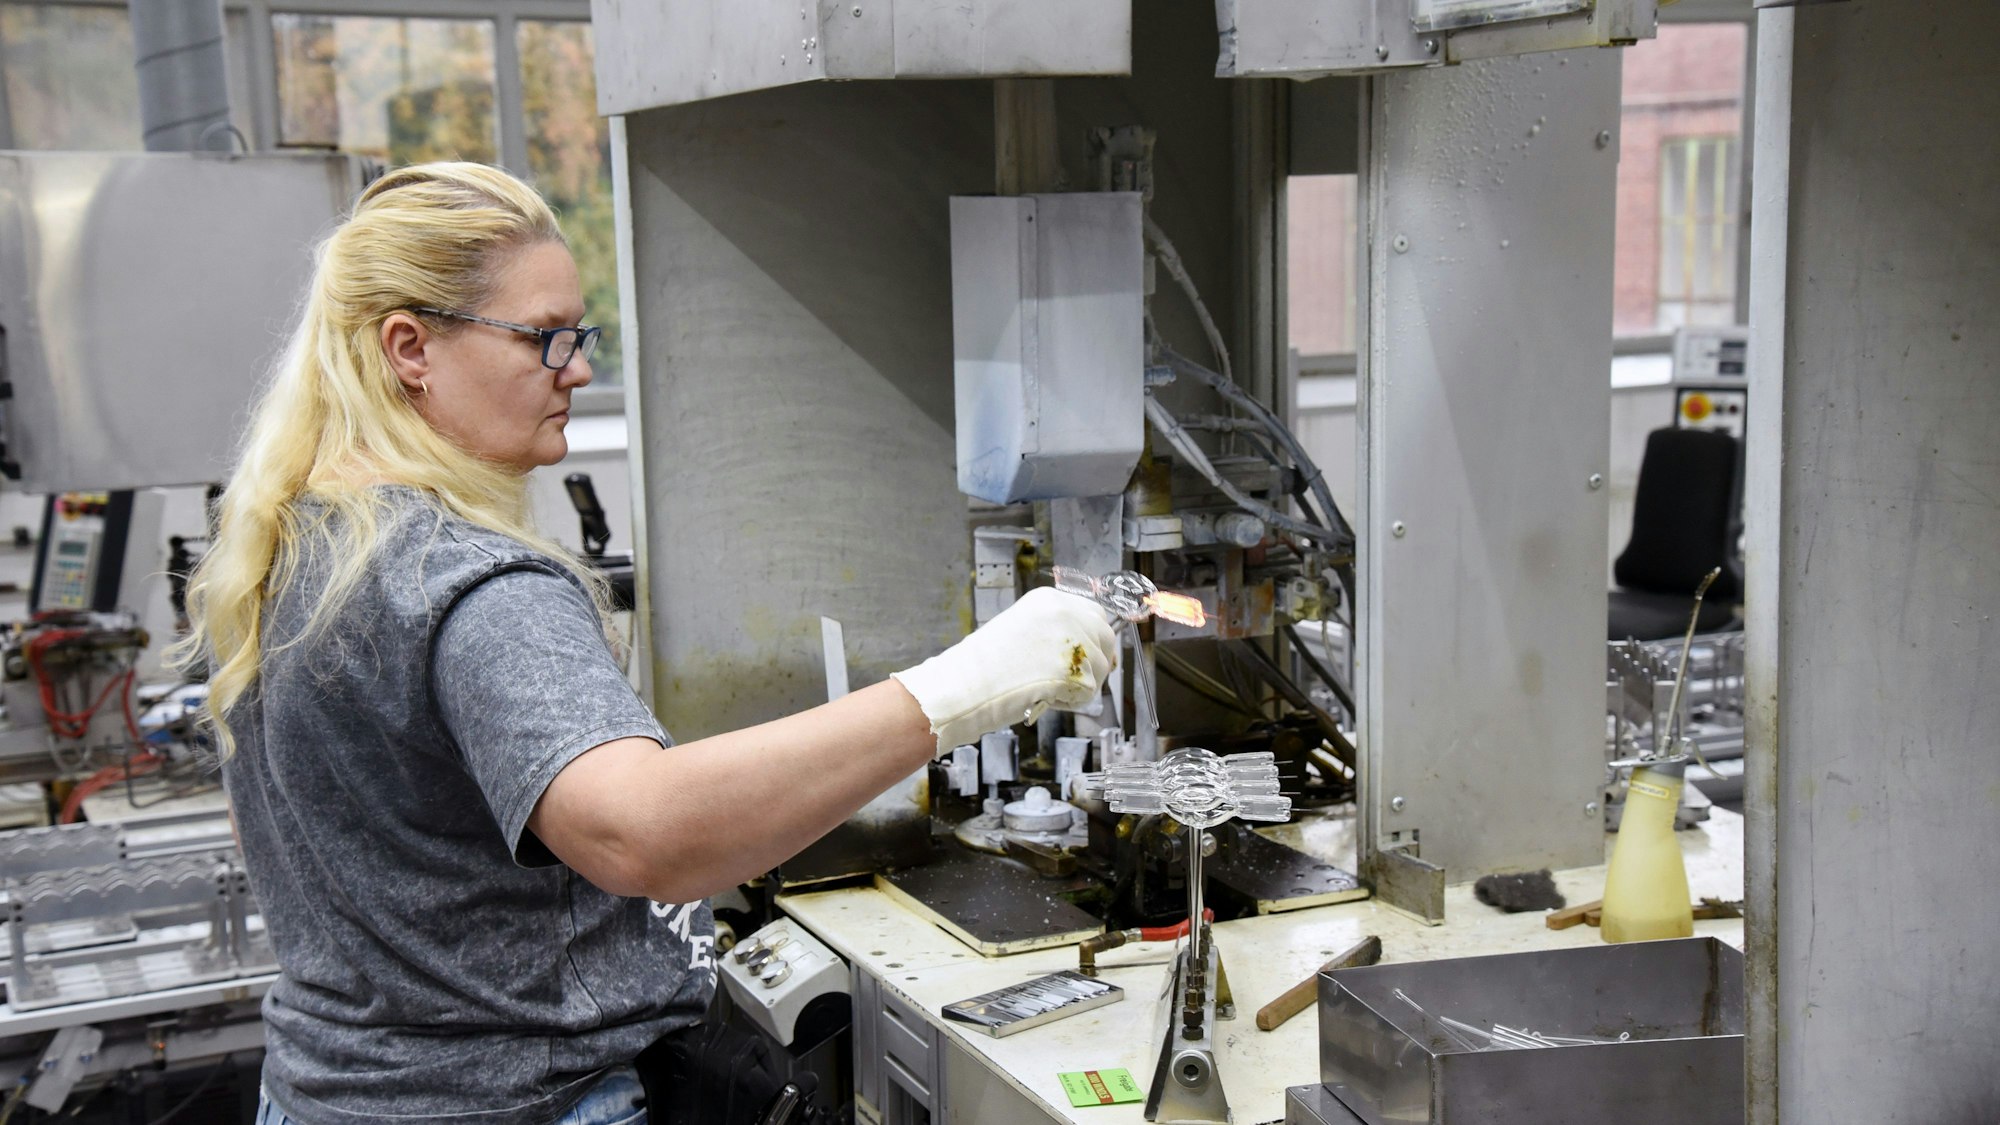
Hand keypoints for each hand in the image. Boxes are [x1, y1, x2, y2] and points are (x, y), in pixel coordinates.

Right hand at [891, 587, 1118, 756]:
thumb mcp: (1022, 630)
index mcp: (1049, 600)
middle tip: (1072, 679)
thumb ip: (1056, 633)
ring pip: (1099, 668)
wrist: (963, 685)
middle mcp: (1064, 613)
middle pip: (1105, 637)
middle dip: (1095, 660)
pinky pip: (1089, 693)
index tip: (1085, 656)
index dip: (1092, 639)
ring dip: (1080, 684)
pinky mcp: (1075, 671)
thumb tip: (1092, 650)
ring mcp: (1072, 640)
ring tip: (1045, 687)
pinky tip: (1044, 696)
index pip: (1094, 614)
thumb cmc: (983, 665)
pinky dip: (1071, 702)